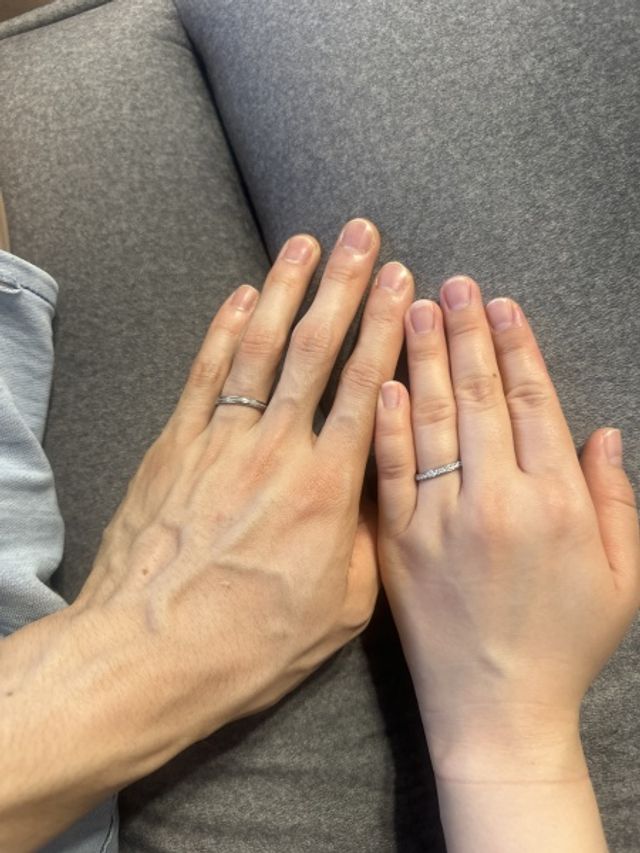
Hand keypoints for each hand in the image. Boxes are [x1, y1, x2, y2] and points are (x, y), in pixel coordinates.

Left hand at [75, 218, 413, 742]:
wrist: (149, 652)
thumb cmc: (248, 641)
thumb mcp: (340, 608)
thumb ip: (366, 541)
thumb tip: (379, 494)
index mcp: (327, 488)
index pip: (365, 388)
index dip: (385, 330)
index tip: (402, 286)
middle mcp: (277, 450)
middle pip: (316, 351)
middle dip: (345, 287)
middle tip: (364, 238)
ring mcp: (222, 442)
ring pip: (260, 349)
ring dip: (285, 291)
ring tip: (306, 245)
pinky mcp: (175, 447)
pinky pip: (206, 376)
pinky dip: (223, 332)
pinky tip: (240, 297)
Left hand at [374, 275, 638, 779]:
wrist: (496, 711)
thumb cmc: (565, 646)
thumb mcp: (622, 579)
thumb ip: (616, 500)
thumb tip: (602, 432)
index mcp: (554, 502)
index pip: (529, 402)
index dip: (514, 346)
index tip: (498, 303)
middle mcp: (495, 499)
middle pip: (475, 396)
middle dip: (463, 331)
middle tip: (449, 281)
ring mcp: (437, 519)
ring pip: (428, 418)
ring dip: (420, 356)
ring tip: (411, 304)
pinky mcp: (394, 542)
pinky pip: (386, 469)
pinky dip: (383, 421)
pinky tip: (378, 377)